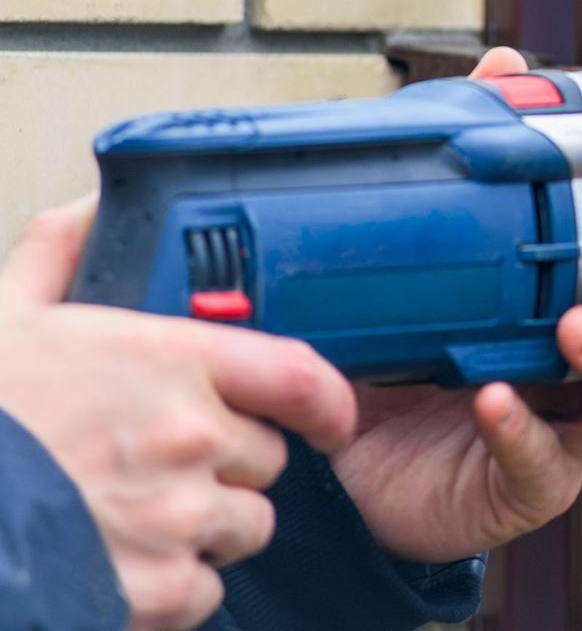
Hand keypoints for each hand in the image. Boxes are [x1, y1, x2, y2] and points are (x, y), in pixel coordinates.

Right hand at [0, 197, 357, 630]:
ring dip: (209, 526)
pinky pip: (206, 590)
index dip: (328, 400)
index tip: (332, 416)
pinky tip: (124, 565)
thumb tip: (90, 208)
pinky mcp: (157, 588)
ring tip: (140, 516)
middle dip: (230, 465)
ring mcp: (178, 516)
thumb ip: (61, 255)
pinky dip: (176, 587)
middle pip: (265, 457)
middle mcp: (190, 437)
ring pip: (246, 525)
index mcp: (168, 363)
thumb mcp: (9, 317)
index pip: (297, 374)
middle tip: (169, 465)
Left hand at [327, 47, 581, 562]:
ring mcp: (570, 429)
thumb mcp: (440, 250)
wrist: (352, 459)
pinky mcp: (526, 485)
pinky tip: (494, 398)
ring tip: (573, 328)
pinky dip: (524, 429)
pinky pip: (545, 464)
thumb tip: (509, 67)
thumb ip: (483, 155)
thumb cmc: (415, 354)